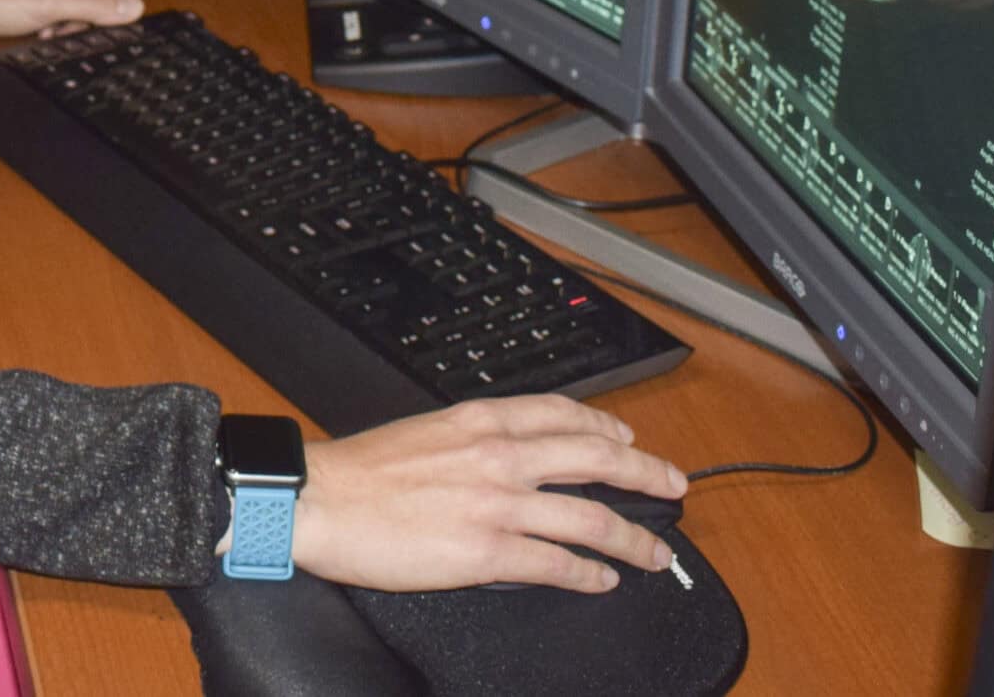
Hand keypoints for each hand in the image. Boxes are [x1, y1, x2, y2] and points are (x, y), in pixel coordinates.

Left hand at [0, 0, 142, 46]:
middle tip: (59, 29)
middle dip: (83, 22)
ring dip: (66, 29)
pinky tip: (38, 35)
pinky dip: (54, 31)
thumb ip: (95, 7)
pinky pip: (61, 19)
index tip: (88, 28)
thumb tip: (136, 8)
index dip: (106, 12)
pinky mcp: (35, 3)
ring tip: (44, 32)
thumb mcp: (49, 5)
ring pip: (80, 14)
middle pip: (98, 1)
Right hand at [280, 396, 685, 593]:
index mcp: (482, 420)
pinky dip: (588, 572)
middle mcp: (499, 455)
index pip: (564, 414)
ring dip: (633, 536)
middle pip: (596, 459)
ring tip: (656, 550)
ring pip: (590, 516)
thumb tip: (505, 455)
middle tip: (674, 485)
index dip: (608, 427)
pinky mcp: (487, 551)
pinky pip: (556, 563)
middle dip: (646, 473)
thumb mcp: (427, 430)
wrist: (319, 499)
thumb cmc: (359, 471)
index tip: (630, 440)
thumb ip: (473, 439)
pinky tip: (603, 578)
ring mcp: (498, 504)